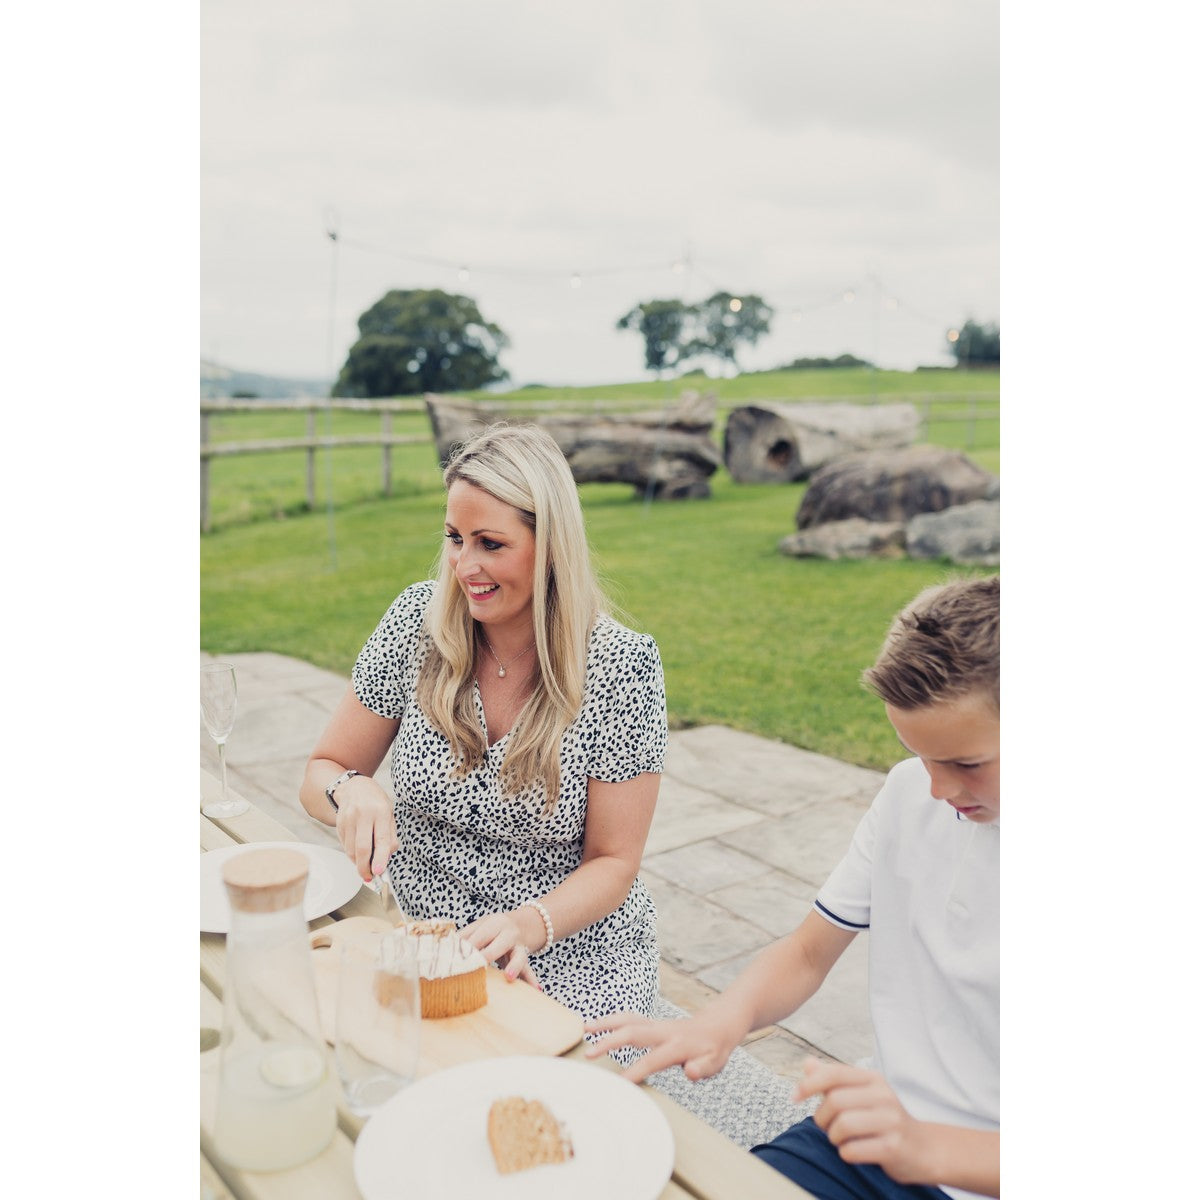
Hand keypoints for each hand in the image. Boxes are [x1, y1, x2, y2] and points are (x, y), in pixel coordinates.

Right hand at [332, 776, 397, 882]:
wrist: (354, 787)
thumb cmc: (376, 802)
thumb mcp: (389, 814)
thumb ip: (390, 836)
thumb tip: (386, 858)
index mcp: (381, 811)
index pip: (381, 839)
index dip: (380, 858)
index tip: (379, 872)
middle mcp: (363, 814)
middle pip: (362, 848)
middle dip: (365, 867)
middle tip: (369, 877)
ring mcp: (349, 819)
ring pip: (351, 849)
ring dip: (358, 863)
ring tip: (365, 866)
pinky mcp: (339, 823)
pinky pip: (345, 845)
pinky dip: (351, 854)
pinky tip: (357, 853)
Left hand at [460, 912, 540, 987]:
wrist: (520, 923)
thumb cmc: (492, 929)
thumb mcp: (479, 926)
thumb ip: (464, 936)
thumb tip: (443, 948)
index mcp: (494, 924)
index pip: (479, 937)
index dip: (468, 948)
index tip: (456, 961)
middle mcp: (508, 933)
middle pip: (498, 945)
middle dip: (486, 956)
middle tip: (474, 968)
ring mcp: (518, 946)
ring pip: (519, 956)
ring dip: (513, 966)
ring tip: (508, 977)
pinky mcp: (524, 958)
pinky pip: (529, 969)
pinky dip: (532, 979)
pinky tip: (536, 989)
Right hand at [584, 1010, 739, 1084]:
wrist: (716, 1025)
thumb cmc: (713, 1048)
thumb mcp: (715, 1062)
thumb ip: (702, 1068)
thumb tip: (689, 1071)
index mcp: (676, 1045)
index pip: (651, 1060)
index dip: (635, 1072)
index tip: (617, 1084)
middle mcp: (662, 1031)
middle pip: (632, 1032)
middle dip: (609, 1042)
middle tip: (589, 1053)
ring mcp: (655, 1024)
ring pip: (627, 1019)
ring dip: (606, 1023)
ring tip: (584, 1029)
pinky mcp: (651, 1022)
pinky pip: (629, 1018)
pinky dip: (612, 1020)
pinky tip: (596, 1025)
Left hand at [795, 1058, 932, 1184]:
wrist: (924, 1149)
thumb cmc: (884, 1120)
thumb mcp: (862, 1095)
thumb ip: (834, 1081)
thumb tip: (807, 1063)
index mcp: (873, 1079)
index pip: (834, 1073)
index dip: (809, 1084)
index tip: (794, 1097)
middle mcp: (884, 1095)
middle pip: (834, 1101)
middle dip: (822, 1118)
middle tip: (829, 1128)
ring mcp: (891, 1121)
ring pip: (842, 1125)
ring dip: (834, 1137)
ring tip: (841, 1140)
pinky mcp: (894, 1147)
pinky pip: (853, 1150)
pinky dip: (845, 1153)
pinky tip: (854, 1152)